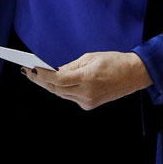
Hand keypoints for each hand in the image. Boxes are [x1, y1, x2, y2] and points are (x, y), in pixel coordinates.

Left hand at [21, 52, 152, 110]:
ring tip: (38, 74)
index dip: (41, 75)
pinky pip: (70, 97)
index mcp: (87, 78)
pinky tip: (57, 81)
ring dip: (50, 84)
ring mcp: (88, 101)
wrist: (134, 74)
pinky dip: (62, 89)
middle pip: (56, 88)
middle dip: (41, 80)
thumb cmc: (113, 62)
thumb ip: (70, 67)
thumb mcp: (89, 58)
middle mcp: (87, 93)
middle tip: (28, 71)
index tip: (30, 69)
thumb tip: (53, 71)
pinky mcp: (90, 105)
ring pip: (61, 94)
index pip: (57, 79)